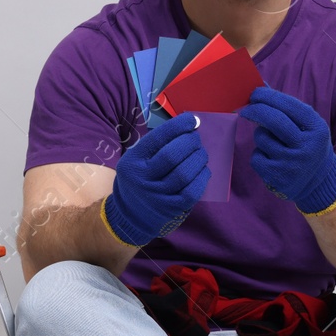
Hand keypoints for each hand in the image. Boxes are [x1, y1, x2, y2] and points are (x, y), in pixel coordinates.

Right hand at [101, 113, 210, 246]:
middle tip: (196, 139)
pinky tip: (203, 171)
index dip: (177, 126)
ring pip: (184, 173)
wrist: (132, 215)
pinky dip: (202, 177)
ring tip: (201, 154)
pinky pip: (192, 191)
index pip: (157, 139)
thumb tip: (190, 128)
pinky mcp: (171, 209)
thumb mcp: (138, 161)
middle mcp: (142, 180)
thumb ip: (158, 145)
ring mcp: (157, 197)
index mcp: (132, 162)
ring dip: (198, 158)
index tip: (192, 120)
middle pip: (172, 155)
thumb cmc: (141, 180)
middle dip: (190, 142)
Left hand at [238, 86, 335, 214]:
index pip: (289, 106)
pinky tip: (272, 159)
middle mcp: (306, 146)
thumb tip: (260, 87)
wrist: (319, 183)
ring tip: (274, 143)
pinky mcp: (277, 177)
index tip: (255, 93)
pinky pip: (256, 156)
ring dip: (261, 136)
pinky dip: (259, 154)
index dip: (269, 96)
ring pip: (262, 138)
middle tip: (246, 109)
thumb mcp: (308, 127)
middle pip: (273, 120)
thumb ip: (287, 109)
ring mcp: (291, 163)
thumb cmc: (308, 146)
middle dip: (255, 110)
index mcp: (317, 129)